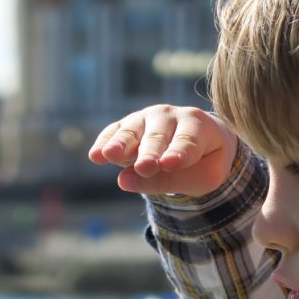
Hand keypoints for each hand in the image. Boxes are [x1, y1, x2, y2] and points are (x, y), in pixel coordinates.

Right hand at [87, 105, 238, 195]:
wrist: (198, 141)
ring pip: (133, 131)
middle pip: (158, 136)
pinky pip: (114, 132)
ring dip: (121, 143)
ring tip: (109, 155)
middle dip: (150, 152)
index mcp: (198, 125)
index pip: (189, 141)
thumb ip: (169, 182)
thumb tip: (123, 181)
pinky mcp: (127, 125)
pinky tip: (96, 155)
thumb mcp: (201, 178)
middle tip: (144, 167)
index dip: (179, 153)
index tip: (170, 164)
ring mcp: (146, 118)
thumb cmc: (203, 162)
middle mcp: (170, 116)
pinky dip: (105, 142)